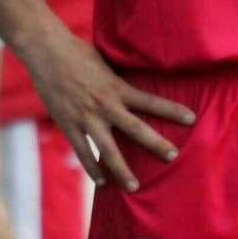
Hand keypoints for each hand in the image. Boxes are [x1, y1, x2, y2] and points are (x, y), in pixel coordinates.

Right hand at [23, 20, 193, 190]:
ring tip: (134, 186)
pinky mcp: (68, 124)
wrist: (46, 51)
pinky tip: (102, 181)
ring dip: (122, 170)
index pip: (151, 101)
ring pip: (108, 149)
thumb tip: (134, 82)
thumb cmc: (76, 51)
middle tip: (172, 156)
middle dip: (156, 143)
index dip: (172, 110)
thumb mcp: (105, 61)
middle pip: (136, 129)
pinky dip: (92, 168)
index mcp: (117, 87)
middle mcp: (105, 105)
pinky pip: (83, 151)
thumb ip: (118, 78)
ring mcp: (86, 117)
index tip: (192, 119)